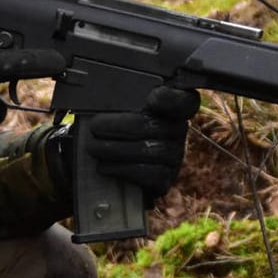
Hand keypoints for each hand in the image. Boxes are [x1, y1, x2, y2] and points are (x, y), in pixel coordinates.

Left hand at [68, 86, 199, 203]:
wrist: (117, 166)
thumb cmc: (118, 131)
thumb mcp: (120, 111)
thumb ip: (119, 102)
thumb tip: (100, 99)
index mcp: (169, 108)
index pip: (183, 100)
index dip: (171, 98)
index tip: (152, 98)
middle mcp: (178, 131)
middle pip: (152, 126)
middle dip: (118, 127)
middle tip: (95, 127)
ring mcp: (175, 157)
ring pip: (148, 150)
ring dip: (114, 149)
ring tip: (94, 147)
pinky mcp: (165, 180)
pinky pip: (147, 175)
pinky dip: (121, 169)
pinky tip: (104, 167)